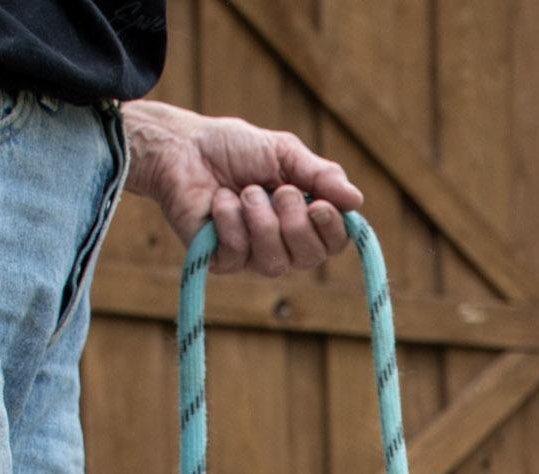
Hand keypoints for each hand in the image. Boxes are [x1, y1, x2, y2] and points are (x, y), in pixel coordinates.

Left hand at [122, 100, 363, 275]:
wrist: (182, 147)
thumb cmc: (232, 148)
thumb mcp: (283, 151)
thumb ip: (319, 175)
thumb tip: (356, 200)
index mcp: (302, 218)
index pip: (333, 243)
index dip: (332, 230)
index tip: (321, 205)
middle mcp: (282, 243)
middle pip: (309, 258)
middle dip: (294, 221)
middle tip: (278, 190)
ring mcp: (252, 256)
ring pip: (275, 261)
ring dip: (260, 218)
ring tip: (243, 191)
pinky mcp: (222, 261)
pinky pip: (240, 253)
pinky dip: (230, 220)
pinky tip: (218, 201)